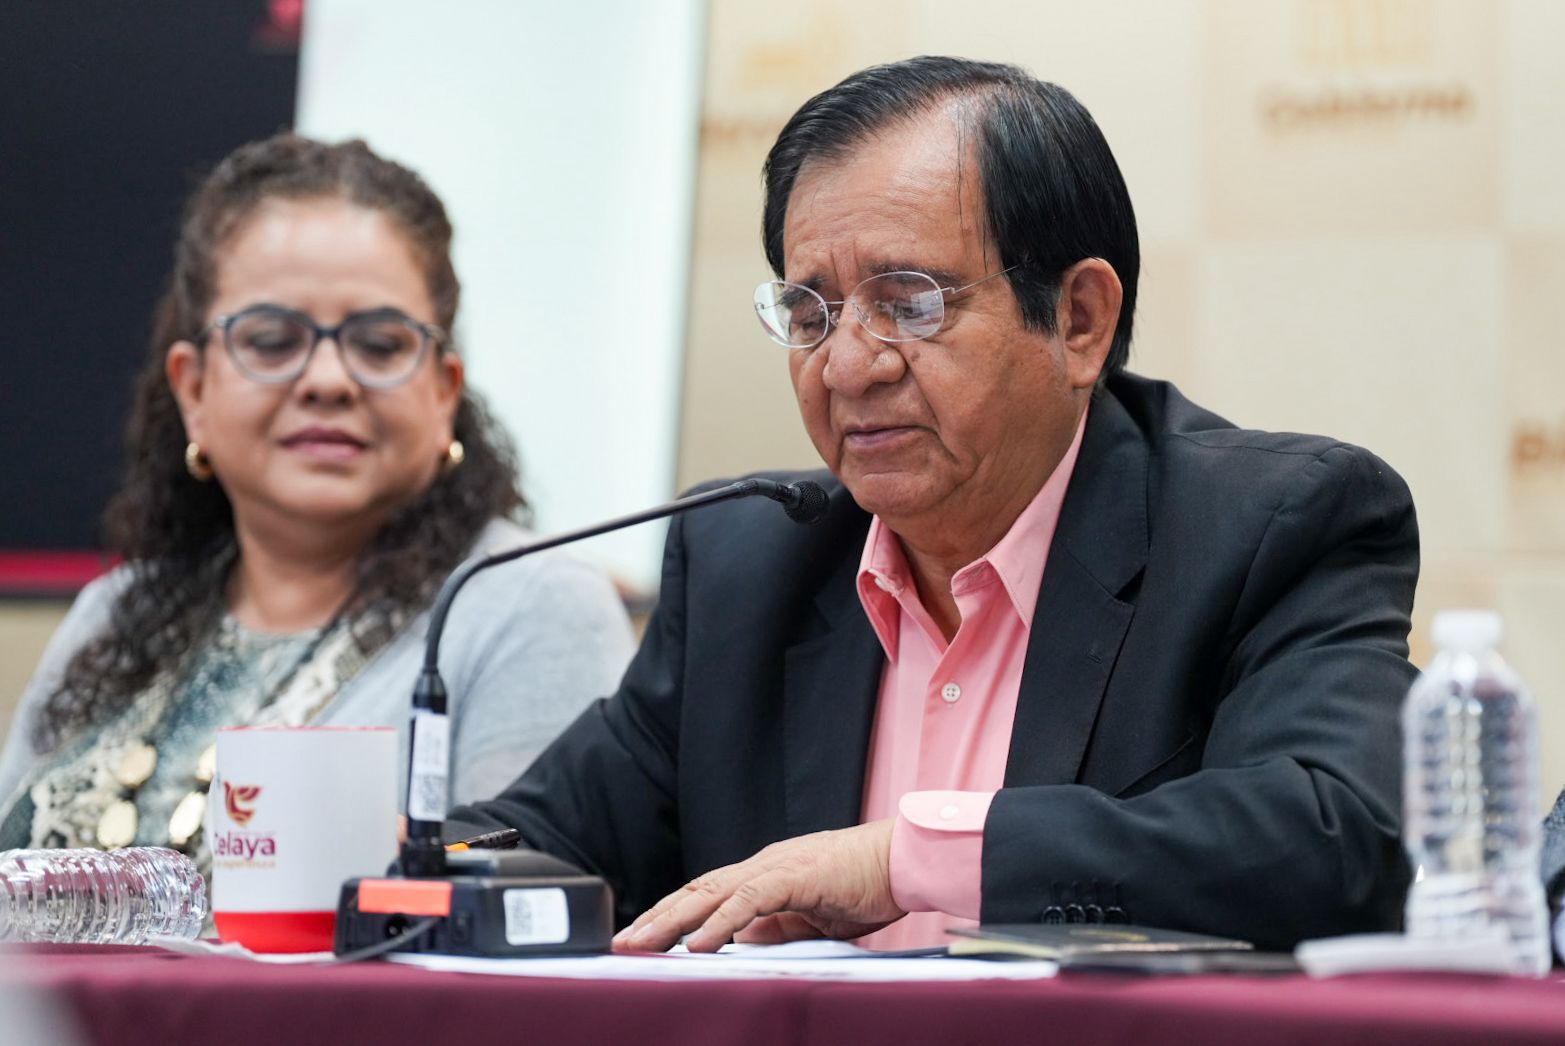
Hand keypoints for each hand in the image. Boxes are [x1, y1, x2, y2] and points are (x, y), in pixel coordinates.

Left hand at [613, 819, 902, 952]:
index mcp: (764, 874)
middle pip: (696, 892)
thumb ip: (774, 927)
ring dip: (672, 921)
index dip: (669, 915)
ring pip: (711, 893)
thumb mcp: (810, 918)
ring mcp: (776, 867)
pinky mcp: (795, 875)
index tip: (640, 939)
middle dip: (655, 919)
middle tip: (621, 945)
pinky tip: (697, 944)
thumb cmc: (865, 886)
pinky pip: (749, 900)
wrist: (904, 860)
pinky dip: (720, 922)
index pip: (704, 894)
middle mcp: (762, 865)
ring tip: (642, 945)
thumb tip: (737, 946)